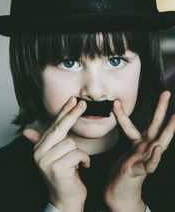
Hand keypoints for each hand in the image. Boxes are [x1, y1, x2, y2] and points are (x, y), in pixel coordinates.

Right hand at [23, 97, 89, 211]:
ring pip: (71, 143)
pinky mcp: (56, 168)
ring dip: (79, 153)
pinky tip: (81, 168)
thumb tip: (26, 131)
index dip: (63, 111)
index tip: (72, 100)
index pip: (53, 125)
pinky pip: (77, 154)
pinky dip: (84, 160)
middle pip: (59, 128)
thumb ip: (44, 141)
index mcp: (39, 147)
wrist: (65, 200)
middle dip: (73, 114)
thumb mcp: (53, 156)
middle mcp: (39, 153)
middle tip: (83, 103)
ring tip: (76, 164)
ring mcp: (46, 161)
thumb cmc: (63, 175)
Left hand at [104, 90, 174, 211]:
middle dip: (161, 109)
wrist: (121, 191)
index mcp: (138, 142)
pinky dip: (155, 157)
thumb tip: (116, 105)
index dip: (121, 114)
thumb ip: (123, 128)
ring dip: (167, 131)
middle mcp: (144, 148)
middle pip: (155, 126)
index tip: (116, 101)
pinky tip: (158, 149)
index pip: (129, 126)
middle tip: (166, 93)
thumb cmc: (125, 167)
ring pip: (159, 143)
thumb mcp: (124, 147)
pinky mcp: (141, 170)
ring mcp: (145, 158)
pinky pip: (150, 164)